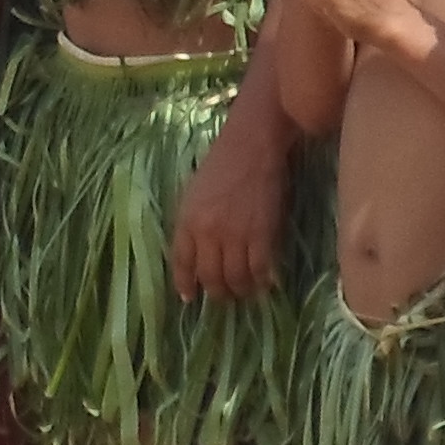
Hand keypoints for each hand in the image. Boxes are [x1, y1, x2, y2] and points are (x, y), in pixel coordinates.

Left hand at [169, 113, 281, 300]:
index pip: (181, 263)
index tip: (189, 298)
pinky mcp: (262, 234)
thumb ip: (193, 225)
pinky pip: (260, 269)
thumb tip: (199, 256)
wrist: (251, 147)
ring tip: (244, 291)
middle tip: (224, 296)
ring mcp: (235, 235)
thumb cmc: (221, 165)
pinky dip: (261, 281)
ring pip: (235, 278)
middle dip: (216, 293)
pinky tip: (263, 284)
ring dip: (240, 291)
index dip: (185, 284)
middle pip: (210, 277)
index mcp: (186, 221)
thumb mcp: (194, 195)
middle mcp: (207, 233)